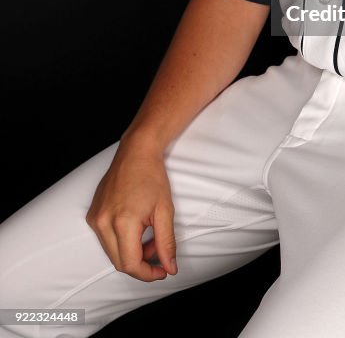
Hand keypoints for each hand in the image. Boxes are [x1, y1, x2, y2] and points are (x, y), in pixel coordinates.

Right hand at [85, 136, 177, 282]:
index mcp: (122, 222)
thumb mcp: (165, 211)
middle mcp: (103, 222)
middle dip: (141, 264)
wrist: (136, 152)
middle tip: (159, 254)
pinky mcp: (93, 214)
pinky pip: (106, 239)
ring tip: (149, 237)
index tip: (162, 271)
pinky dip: (122, 242)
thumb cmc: (152, 177)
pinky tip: (137, 229)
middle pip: (119, 262)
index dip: (148, 274)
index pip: (130, 264)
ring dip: (131, 253)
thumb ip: (166, 243)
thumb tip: (170, 268)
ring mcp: (95, 218)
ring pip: (112, 252)